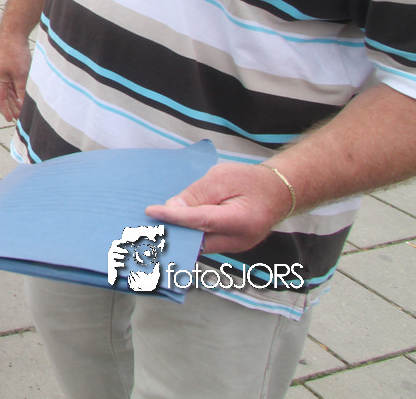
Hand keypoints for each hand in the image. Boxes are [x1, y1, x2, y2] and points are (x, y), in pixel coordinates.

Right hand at [0, 34, 31, 121]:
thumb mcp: (21, 75)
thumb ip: (22, 91)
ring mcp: (2, 71)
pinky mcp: (7, 66)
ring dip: (14, 99)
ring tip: (21, 110)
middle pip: (3, 95)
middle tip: (18, 118)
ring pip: (8, 89)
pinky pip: (11, 82)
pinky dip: (16, 90)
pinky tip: (22, 95)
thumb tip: (25, 105)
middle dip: (10, 106)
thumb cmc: (15, 52)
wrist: (14, 33)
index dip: (5, 110)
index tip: (9, 120)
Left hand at [146, 162, 295, 254]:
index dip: (174, 217)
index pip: (200, 221)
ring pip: (200, 245)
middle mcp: (239, 241)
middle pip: (198, 240)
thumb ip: (197, 194)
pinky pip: (205, 243)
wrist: (278, 192)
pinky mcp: (230, 246)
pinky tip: (173, 226)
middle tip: (147, 224)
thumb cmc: (252, 181)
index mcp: (241, 221)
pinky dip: (189, 235)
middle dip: (174, 232)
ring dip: (180, 235)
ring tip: (155, 225)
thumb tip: (173, 209)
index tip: (151, 212)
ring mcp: (236, 247)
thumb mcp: (222, 178)